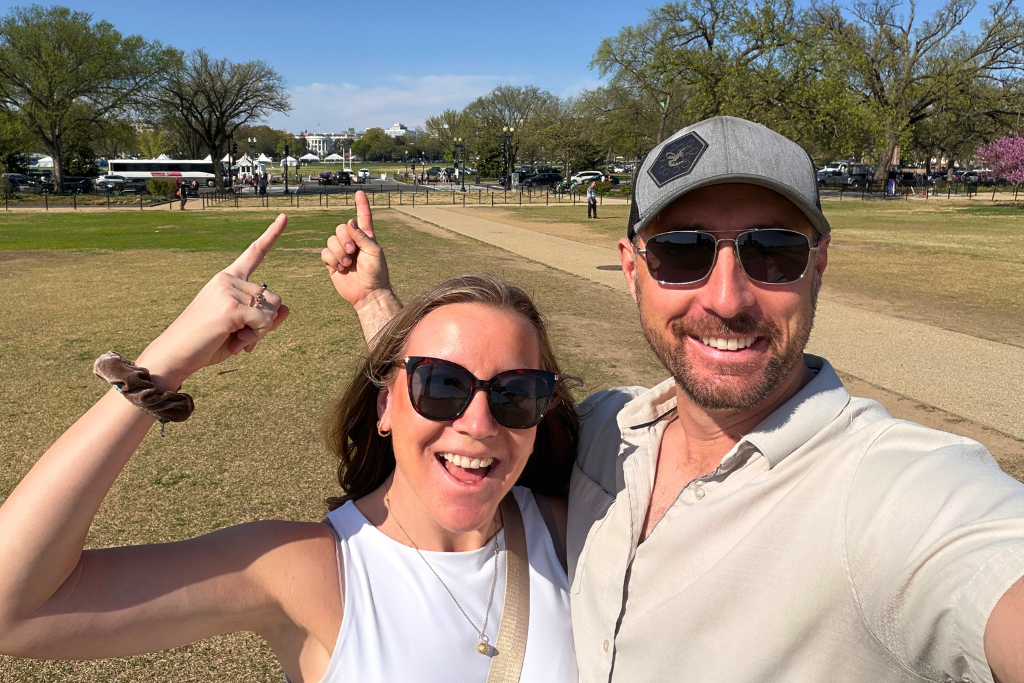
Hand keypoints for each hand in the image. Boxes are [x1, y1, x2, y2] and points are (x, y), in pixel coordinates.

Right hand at [137, 214, 290, 390]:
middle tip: (238, 334)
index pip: (254, 253)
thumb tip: (287, 308)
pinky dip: (255, 336)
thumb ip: (265, 319)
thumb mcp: (240, 329)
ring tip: (232, 336)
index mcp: (227, 279)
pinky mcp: (230, 307)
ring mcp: (228, 291)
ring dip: (261, 330)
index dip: (271, 235)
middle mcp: (228, 279)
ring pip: (273, 310)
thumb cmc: (205, 343)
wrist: (173, 355)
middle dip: (265, 323)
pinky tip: (234, 338)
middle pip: (275, 298)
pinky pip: (264, 321)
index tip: (285, 217)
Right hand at [321, 191, 391, 306]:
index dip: (361, 205)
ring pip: (331, 240)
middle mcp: (353, 242)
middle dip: (345, 240)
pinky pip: (325, 252)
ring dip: (339, 252)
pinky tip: (340, 268)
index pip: (363, 217)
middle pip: (340, 228)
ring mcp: (342, 252)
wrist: (367, 293)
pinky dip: (332, 259)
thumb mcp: (374, 251)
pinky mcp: (332, 262)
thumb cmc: (376, 273)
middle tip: (353, 252)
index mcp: (366, 237)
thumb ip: (362, 236)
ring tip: (348, 263)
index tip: (359, 193)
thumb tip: (349, 222)